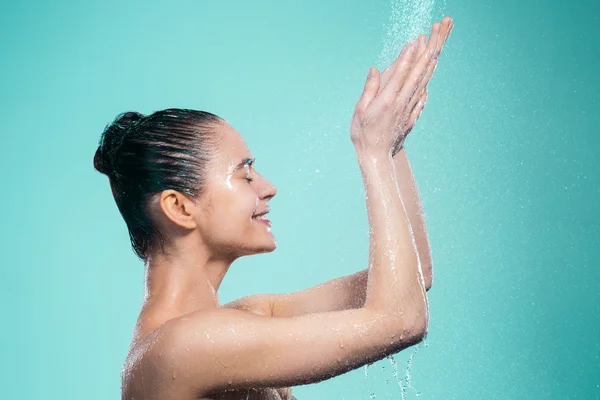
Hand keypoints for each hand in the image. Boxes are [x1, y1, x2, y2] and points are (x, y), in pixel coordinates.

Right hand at [350, 41, 437, 157]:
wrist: (376, 157)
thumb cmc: (362, 134)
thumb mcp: (360, 110)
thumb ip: (369, 89)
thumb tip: (374, 69)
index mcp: (387, 100)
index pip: (400, 73)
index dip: (407, 57)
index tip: (413, 42)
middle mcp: (400, 104)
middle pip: (414, 78)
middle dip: (421, 59)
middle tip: (429, 44)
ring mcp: (407, 112)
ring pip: (420, 88)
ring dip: (427, 72)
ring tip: (434, 58)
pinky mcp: (410, 120)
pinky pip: (420, 102)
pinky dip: (424, 90)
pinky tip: (427, 84)